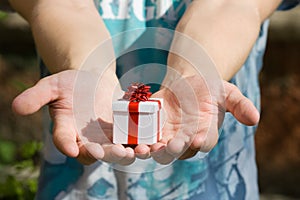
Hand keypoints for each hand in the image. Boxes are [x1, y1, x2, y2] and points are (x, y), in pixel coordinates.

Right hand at [12, 69, 140, 164]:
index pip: (64, 141)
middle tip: (117, 152)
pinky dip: (141, 143)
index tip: (71, 147)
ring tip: (139, 151)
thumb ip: (37, 96)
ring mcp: (106, 137)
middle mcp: (87, 139)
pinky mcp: (123, 131)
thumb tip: (15, 107)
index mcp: (67, 131)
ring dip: (128, 153)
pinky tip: (152, 142)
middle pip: (95, 153)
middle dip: (107, 154)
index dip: (67, 144)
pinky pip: (132, 140)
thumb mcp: (52, 85)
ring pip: (117, 151)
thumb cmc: (70, 82)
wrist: (93, 79)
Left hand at [149, 75, 259, 163]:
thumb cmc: (209, 88)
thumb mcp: (227, 92)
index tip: (199, 140)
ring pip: (161, 151)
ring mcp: (169, 136)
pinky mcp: (153, 130)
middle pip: (181, 151)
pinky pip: (146, 140)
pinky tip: (135, 140)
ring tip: (148, 148)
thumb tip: (255, 118)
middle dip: (175, 150)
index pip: (206, 141)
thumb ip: (240, 105)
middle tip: (172, 145)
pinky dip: (141, 142)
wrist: (186, 82)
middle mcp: (187, 139)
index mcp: (206, 132)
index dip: (204, 141)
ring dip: (155, 152)